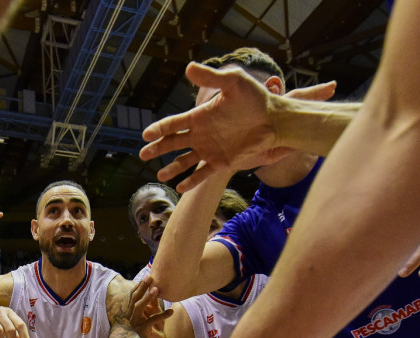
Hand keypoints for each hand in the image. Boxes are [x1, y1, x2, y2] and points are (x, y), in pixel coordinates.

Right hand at [128, 276, 172, 337]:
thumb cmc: (155, 324)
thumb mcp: (154, 309)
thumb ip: (153, 299)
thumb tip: (155, 284)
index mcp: (132, 309)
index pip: (133, 295)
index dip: (139, 285)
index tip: (148, 276)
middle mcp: (131, 316)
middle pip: (134, 299)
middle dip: (142, 288)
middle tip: (150, 279)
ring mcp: (135, 323)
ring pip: (139, 308)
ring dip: (148, 298)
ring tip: (157, 290)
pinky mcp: (142, 331)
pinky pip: (151, 320)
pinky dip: (162, 315)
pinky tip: (171, 311)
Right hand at [140, 62, 336, 190]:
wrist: (276, 119)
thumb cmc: (257, 98)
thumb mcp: (234, 82)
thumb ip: (212, 78)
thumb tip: (188, 68)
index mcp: (200, 116)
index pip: (174, 124)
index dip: (159, 129)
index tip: (147, 134)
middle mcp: (202, 134)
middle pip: (174, 143)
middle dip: (158, 149)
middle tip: (143, 154)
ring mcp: (211, 149)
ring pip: (185, 161)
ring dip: (172, 168)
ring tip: (159, 176)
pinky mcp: (222, 162)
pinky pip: (203, 174)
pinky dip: (191, 181)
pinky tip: (180, 187)